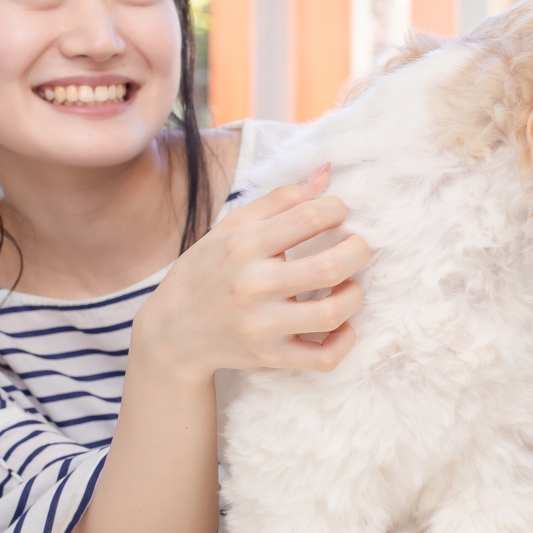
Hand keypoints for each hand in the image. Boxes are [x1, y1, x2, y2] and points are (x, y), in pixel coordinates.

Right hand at [134, 164, 370, 380]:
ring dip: (354, 295)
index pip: (309, 217)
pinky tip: (341, 323)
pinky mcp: (271, 357)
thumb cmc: (208, 270)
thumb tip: (327, 173)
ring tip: (347, 285)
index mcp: (244, 246)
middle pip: (330, 267)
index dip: (337, 209)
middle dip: (359, 251)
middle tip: (357, 247)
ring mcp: (262, 327)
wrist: (173, 332)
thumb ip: (281, 199)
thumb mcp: (233, 226)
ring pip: (332, 314)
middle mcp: (253, 286)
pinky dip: (345, 340)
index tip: (338, 212)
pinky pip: (324, 358)